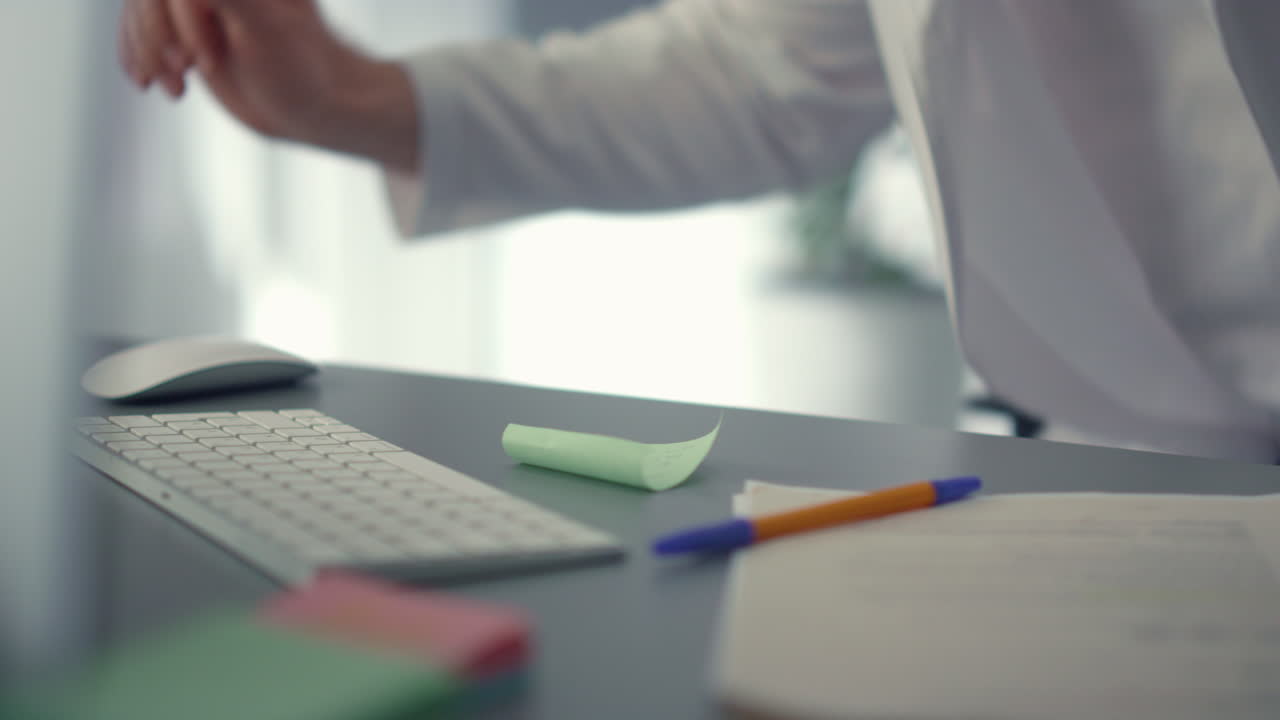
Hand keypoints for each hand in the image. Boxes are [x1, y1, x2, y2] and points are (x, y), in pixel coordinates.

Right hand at [121, 0, 420, 173]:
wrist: (316, 107)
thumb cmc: (303, 72)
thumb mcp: (265, 30)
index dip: (181, 19)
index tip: (203, 61)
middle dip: (155, 34)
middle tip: (182, 74)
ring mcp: (201, 3)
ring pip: (141, 9)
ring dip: (145, 48)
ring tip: (174, 88)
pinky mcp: (190, 28)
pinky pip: (144, 29)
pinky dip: (137, 54)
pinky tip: (145, 81)